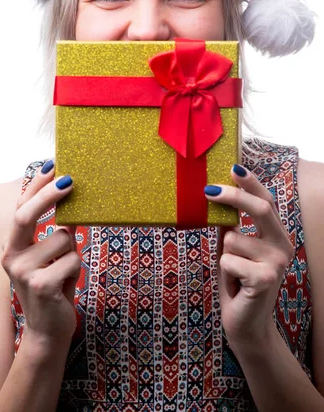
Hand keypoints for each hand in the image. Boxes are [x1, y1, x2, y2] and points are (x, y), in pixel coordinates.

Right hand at [0, 162, 80, 348]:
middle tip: (70, 179)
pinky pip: (72, 259)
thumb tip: (67, 198)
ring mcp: (23, 271)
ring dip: (74, 252)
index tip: (50, 165)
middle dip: (49, 194)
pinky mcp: (41, 284)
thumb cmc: (52, 286)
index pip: (21, 207)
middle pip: (26, 215)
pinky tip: (67, 286)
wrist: (48, 331)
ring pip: (64, 238)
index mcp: (11, 245)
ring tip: (65, 272)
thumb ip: (51, 231)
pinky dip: (77, 269)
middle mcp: (10, 256)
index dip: (35, 185)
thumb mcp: (48, 256)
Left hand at [205, 165, 293, 351]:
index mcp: (277, 235)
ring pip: (232, 237)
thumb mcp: (233, 247)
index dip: (252, 183)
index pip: (267, 201)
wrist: (246, 324)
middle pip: (260, 209)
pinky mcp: (265, 278)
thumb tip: (213, 193)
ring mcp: (277, 263)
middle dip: (233, 196)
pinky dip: (224, 270)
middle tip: (208, 190)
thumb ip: (230, 224)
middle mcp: (283, 245)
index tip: (234, 166)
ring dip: (223, 253)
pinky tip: (236, 285)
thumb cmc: (237, 280)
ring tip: (233, 271)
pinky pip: (227, 259)